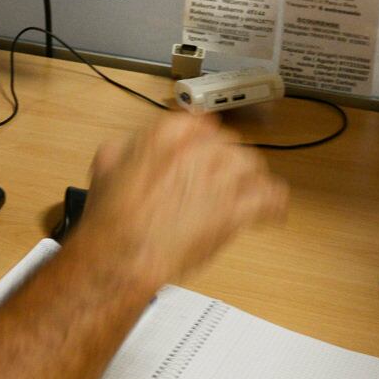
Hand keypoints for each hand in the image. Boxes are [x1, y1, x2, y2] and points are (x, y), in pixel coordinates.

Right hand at [69, 111, 287, 296]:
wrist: (124, 256)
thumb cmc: (112, 220)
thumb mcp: (106, 167)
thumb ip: (126, 149)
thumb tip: (132, 148)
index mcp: (167, 134)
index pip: (201, 122)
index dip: (205, 138)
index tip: (207, 147)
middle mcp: (199, 149)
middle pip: (229, 143)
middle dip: (226, 161)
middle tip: (221, 179)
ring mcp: (222, 178)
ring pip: (252, 166)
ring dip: (250, 179)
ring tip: (247, 193)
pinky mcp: (237, 209)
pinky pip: (269, 198)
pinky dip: (273, 204)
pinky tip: (271, 211)